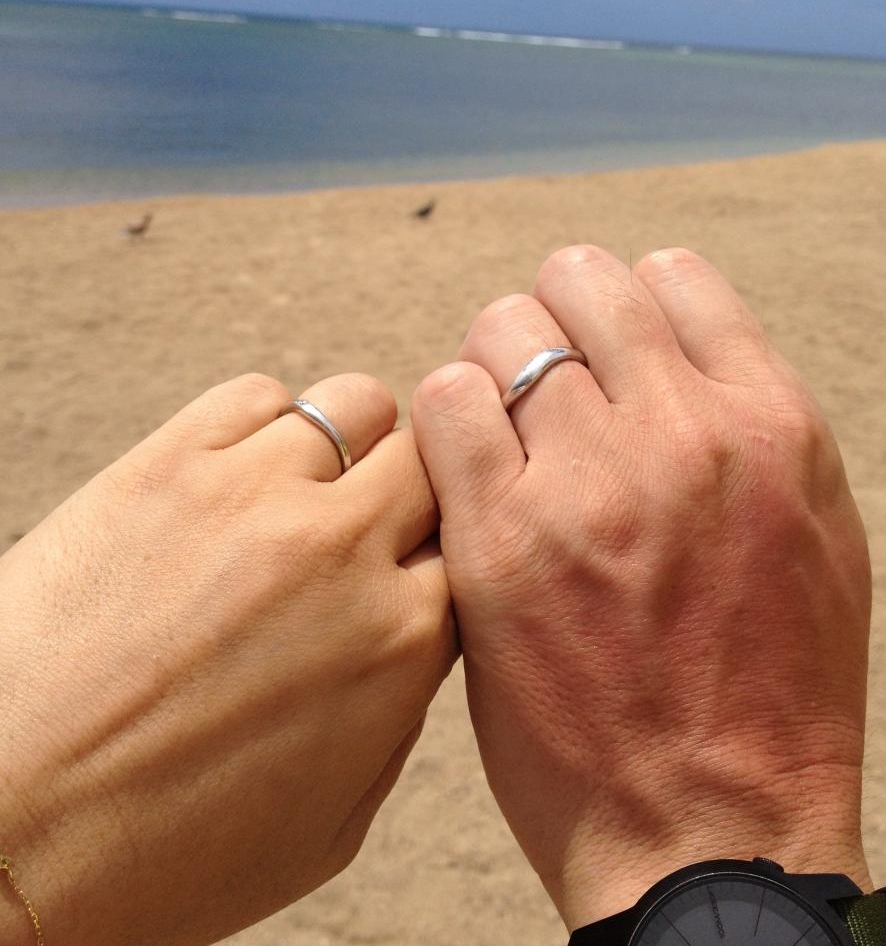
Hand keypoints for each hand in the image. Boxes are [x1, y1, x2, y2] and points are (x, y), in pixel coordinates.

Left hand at [0, 372, 455, 945]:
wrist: (6, 829)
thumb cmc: (156, 851)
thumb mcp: (331, 827)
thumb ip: (401, 714)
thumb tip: (416, 636)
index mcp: (398, 642)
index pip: (474, 546)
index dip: (445, 556)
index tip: (418, 565)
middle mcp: (340, 552)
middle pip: (434, 461)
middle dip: (415, 490)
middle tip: (376, 516)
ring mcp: (252, 496)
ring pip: (359, 407)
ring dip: (350, 446)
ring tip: (305, 490)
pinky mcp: (168, 464)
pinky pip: (257, 397)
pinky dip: (263, 425)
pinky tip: (236, 478)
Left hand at [412, 245, 871, 930]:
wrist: (711, 830)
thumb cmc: (773, 688)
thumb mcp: (815, 534)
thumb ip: (754, 423)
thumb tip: (679, 347)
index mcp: (770, 424)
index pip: (674, 277)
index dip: (632, 303)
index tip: (611, 346)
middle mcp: (682, 435)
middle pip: (580, 283)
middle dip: (558, 316)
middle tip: (548, 378)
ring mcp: (587, 485)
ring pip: (504, 330)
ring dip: (498, 367)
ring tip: (505, 431)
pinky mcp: (500, 542)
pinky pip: (444, 402)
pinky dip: (448, 416)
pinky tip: (465, 469)